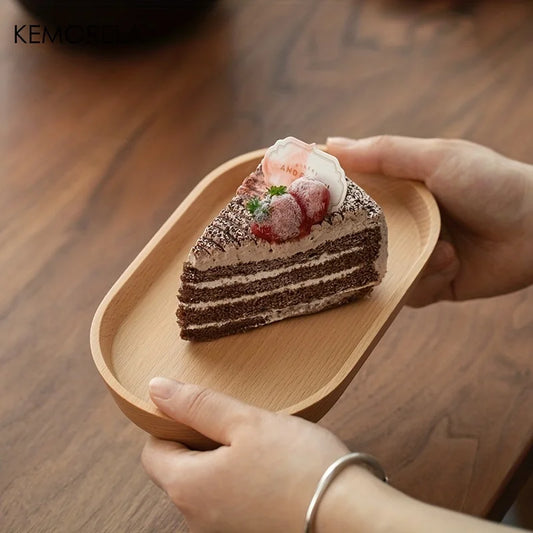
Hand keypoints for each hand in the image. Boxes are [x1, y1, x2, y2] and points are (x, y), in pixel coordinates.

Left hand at [141, 377, 363, 531]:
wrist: (348, 516)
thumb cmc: (297, 466)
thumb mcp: (245, 422)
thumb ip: (198, 405)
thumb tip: (156, 388)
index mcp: (187, 488)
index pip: (153, 452)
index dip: (170, 425)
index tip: (201, 410)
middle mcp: (195, 518)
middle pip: (178, 469)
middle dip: (200, 441)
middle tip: (237, 423)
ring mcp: (220, 531)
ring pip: (205, 484)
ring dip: (221, 460)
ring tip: (257, 444)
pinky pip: (227, 500)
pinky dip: (239, 480)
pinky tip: (269, 468)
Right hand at [327, 136, 532, 305]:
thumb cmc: (492, 183)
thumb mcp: (437, 158)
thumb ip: (384, 153)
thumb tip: (329, 143)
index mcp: (400, 188)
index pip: (352, 189)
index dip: (326, 194)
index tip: (296, 197)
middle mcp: (403, 221)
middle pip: (357, 235)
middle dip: (353, 241)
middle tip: (338, 243)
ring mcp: (416, 253)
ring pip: (379, 269)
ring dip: (409, 260)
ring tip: (442, 248)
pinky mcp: (432, 282)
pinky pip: (409, 292)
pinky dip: (429, 278)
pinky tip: (453, 262)